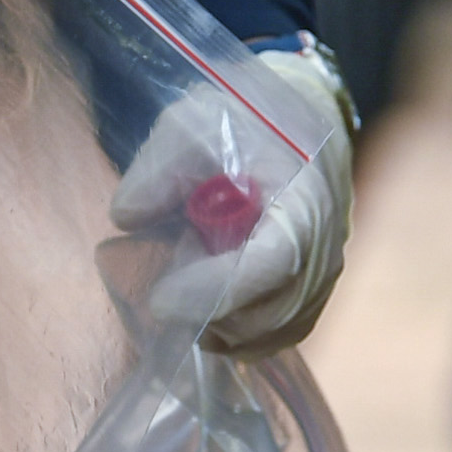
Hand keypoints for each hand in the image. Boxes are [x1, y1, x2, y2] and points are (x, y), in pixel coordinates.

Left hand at [110, 42, 353, 354]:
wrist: (305, 117)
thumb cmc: (249, 117)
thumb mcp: (195, 121)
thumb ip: (161, 167)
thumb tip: (127, 217)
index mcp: (304, 200)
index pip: (272, 263)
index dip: (216, 290)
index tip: (161, 298)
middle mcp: (325, 247)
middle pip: (273, 312)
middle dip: (210, 315)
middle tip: (161, 293)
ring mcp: (324, 276)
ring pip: (275, 332)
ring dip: (222, 329)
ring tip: (183, 297)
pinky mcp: (314, 292)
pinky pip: (280, 334)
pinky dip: (239, 335)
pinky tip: (205, 314)